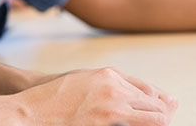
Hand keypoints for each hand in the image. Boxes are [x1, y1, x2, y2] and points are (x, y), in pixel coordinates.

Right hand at [15, 67, 176, 125]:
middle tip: (160, 124)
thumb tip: (141, 96)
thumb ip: (112, 84)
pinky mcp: (106, 120)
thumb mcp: (86, 80)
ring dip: (156, 123)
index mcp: (110, 74)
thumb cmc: (57, 94)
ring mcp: (112, 105)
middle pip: (155, 105)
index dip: (158, 105)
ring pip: (154, 118)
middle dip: (161, 117)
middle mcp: (115, 87)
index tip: (162, 113)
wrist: (33, 107)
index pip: (149, 91)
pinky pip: (137, 125)